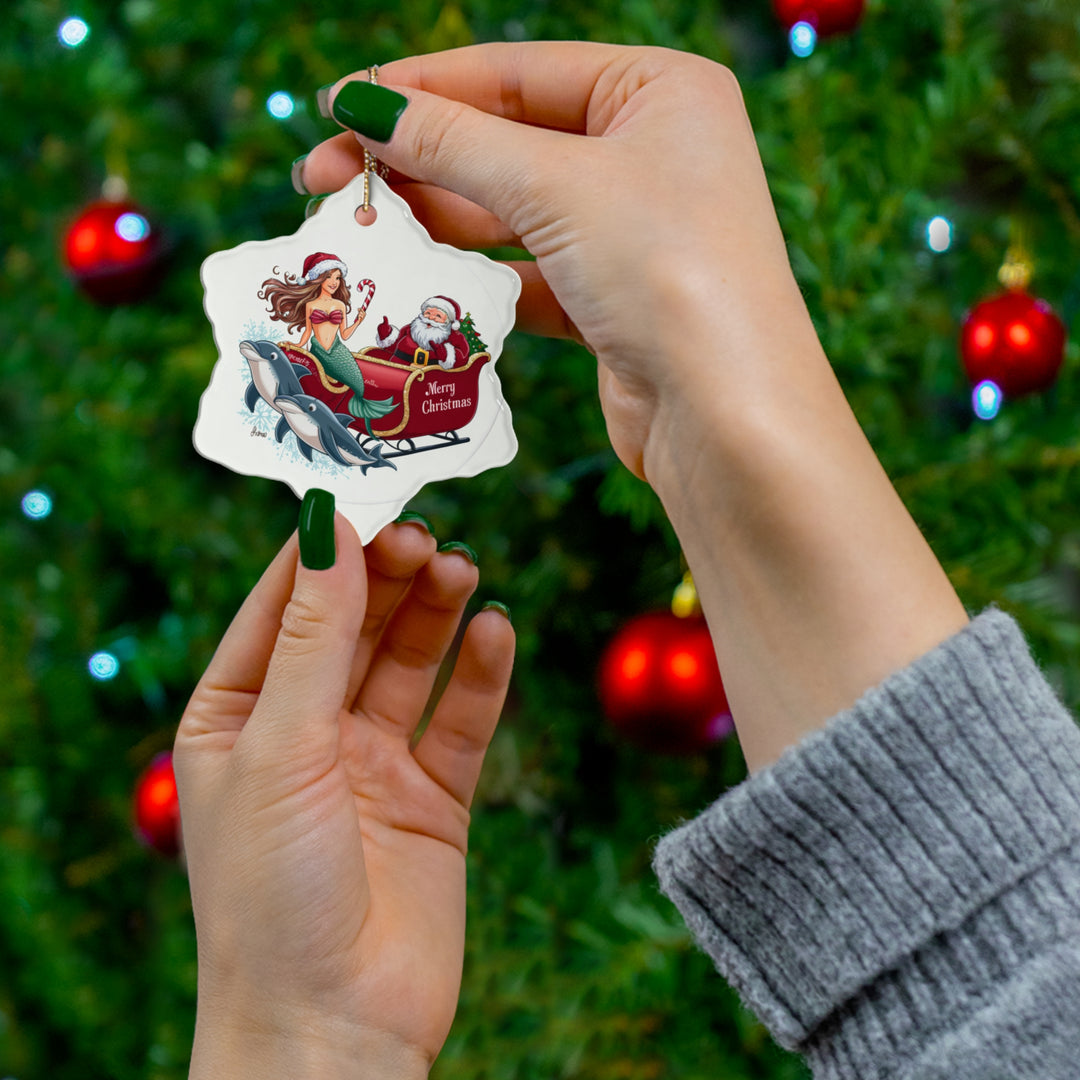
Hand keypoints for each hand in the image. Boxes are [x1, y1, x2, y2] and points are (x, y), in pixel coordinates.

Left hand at [174, 513, 513, 1077]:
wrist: (333, 1029)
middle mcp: (304, 732)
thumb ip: (313, 638)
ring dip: (436, 613)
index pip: (280, 607)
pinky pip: (461, 720)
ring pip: (410, 662)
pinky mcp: (433, 798)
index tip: (365, 495)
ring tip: (463, 568)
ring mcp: (371, 764)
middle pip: (353, 626)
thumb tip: (328, 529)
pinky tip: (497, 631)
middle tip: (426, 535)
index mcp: (237, 717)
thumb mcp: (280, 747)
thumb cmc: (270, 895)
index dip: (322, 551)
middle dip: (387, 577)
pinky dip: (481, 674)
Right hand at [301, 43, 813, 480]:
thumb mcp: (555, 186)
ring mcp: (633, 231)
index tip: (337, 106)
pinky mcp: (613, 301)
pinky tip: (418, 280)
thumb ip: (454, 142)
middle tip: (323, 179)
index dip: (421, 88)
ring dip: (435, 220)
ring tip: (356, 229)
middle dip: (415, 159)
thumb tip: (362, 105)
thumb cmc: (667, 271)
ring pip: (512, 211)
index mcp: (659, 91)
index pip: (516, 73)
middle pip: (507, 141)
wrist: (727, 416)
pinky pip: (527, 272)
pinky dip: (475, 277)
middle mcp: (651, 153)